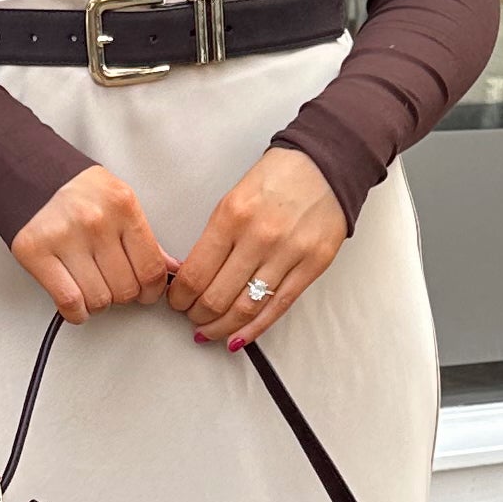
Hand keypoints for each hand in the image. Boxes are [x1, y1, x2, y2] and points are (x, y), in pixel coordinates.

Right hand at [10, 163, 173, 320]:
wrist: (28, 171)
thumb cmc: (75, 189)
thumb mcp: (118, 201)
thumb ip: (143, 237)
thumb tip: (169, 268)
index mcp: (122, 206)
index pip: (151, 267)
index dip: (152, 291)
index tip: (147, 294)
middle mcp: (95, 221)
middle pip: (126, 288)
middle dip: (124, 296)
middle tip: (116, 288)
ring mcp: (65, 237)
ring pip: (100, 299)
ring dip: (99, 304)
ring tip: (93, 291)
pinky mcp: (36, 252)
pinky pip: (69, 301)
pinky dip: (77, 313)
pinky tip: (78, 306)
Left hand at [169, 147, 346, 348]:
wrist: (326, 163)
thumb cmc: (277, 178)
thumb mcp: (233, 198)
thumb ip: (214, 238)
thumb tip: (191, 277)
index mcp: (231, 217)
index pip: (195, 274)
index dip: (179, 297)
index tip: (176, 302)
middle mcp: (259, 237)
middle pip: (216, 297)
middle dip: (197, 316)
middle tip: (191, 318)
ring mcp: (288, 253)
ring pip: (246, 309)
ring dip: (221, 328)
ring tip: (209, 332)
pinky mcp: (313, 266)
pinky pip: (278, 308)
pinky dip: (254, 329)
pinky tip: (238, 338)